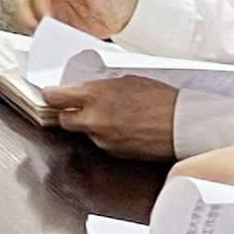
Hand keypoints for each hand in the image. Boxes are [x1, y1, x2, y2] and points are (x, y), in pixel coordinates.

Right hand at [18, 0, 137, 36]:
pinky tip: (48, 34)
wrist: (125, 14)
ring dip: (30, 21)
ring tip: (44, 30)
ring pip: (25, 9)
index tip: (47, 11)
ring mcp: (49, 3)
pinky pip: (34, 24)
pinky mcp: (52, 19)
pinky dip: (37, 30)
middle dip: (33, 12)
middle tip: (47, 23)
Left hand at [43, 77, 178, 158]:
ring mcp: (102, 139)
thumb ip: (100, 87)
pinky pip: (102, 143)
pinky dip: (107, 136)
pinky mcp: (113, 153)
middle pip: (63, 120)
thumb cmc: (161, 99)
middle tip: (80, 107)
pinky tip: (124, 128)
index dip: (51, 96)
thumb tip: (86, 91)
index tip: (50, 95)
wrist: (183, 125)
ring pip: (84, 133)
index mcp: (95, 95)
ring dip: (92, 126)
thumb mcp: (127, 80)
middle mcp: (94, 119)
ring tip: (114, 116)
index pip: (55, 98)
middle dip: (69, 114)